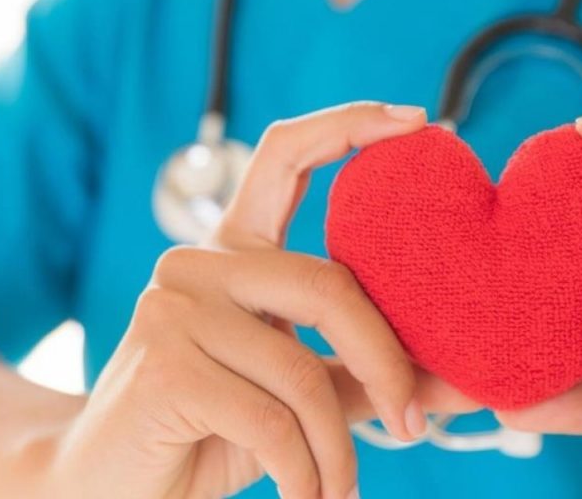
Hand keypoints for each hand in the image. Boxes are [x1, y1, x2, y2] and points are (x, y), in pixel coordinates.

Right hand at [46, 102, 478, 498]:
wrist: (111, 488)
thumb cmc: (211, 433)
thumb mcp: (303, 396)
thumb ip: (371, 373)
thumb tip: (469, 379)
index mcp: (233, 250)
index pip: (286, 154)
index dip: (350, 124)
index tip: (418, 121)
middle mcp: (199, 261)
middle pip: (329, 286)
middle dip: (386, 364)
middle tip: (416, 426)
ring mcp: (173, 306)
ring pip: (302, 371)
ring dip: (338, 449)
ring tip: (344, 491)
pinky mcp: (163, 362)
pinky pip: (270, 421)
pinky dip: (307, 473)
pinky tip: (310, 497)